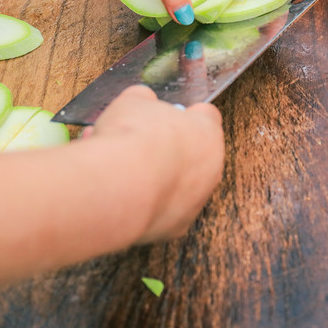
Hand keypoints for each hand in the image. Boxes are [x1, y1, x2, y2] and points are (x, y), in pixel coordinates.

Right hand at [88, 85, 224, 242]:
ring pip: (175, 184)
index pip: (206, 117)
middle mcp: (210, 169)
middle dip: (165, 147)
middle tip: (137, 142)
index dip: (184, 115)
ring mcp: (195, 201)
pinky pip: (160, 208)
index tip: (167, 115)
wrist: (120, 185)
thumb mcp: (132, 101)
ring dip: (152, 175)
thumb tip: (140, 101)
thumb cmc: (133, 139)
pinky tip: (118, 191)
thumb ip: (143, 100)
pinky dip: (143, 201)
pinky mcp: (175, 227)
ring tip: (116, 167)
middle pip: (191, 153)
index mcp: (207, 133)